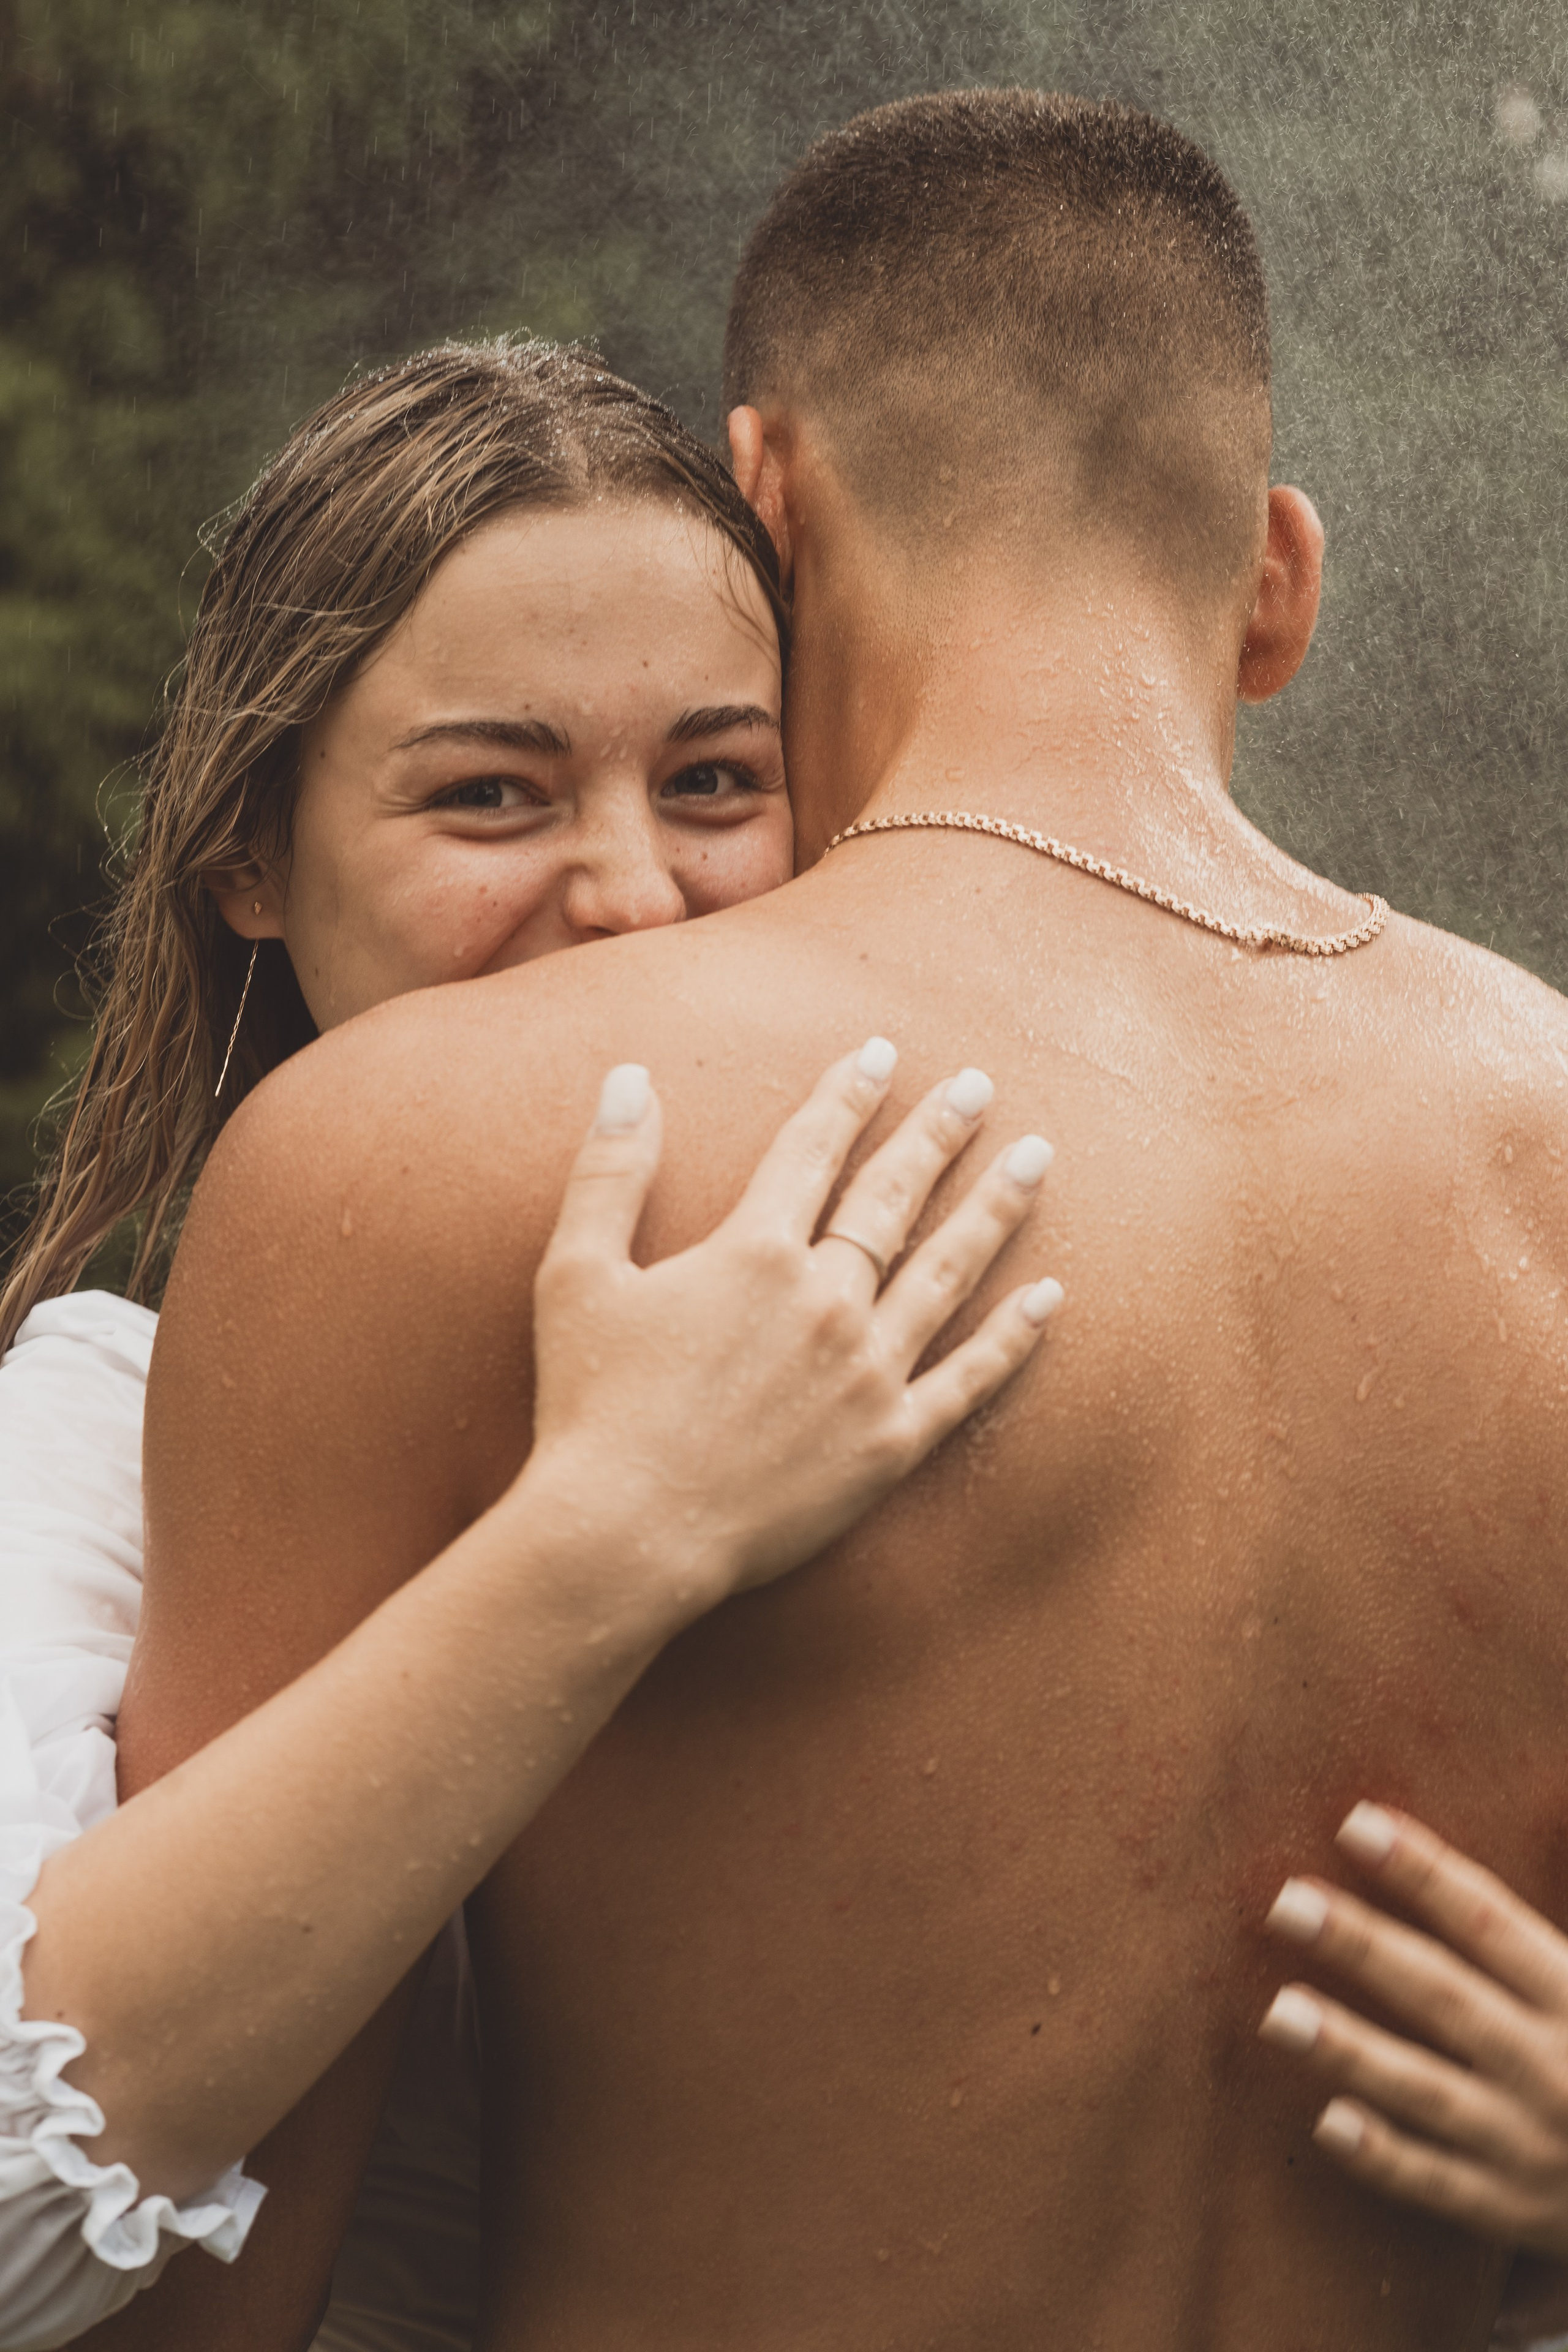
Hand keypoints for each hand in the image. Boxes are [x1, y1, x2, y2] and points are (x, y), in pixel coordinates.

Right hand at [523, 1039, 1059, 1612]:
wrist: (625, 1535)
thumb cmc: (590, 1407)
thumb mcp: (575, 1274)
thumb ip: (609, 1171)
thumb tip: (627, 1077)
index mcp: (754, 1254)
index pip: (814, 1150)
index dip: (848, 1095)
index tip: (882, 1053)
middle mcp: (825, 1300)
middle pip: (894, 1198)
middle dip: (938, 1133)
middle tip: (980, 1085)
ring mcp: (867, 1372)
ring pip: (948, 1272)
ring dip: (996, 1209)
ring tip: (1036, 1157)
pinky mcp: (890, 1444)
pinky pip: (968, 1381)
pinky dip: (1014, 1338)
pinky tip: (1050, 1297)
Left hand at [1259, 1803, 1567, 2260]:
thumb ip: (1531, 1936)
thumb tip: (1535, 1807)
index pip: (1490, 1921)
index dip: (1425, 1871)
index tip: (1356, 1823)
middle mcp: (1554, 2067)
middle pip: (1446, 1997)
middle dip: (1365, 1946)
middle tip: (1286, 1903)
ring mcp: (1530, 2144)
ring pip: (1428, 2091)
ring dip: (1352, 2050)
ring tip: (1278, 2012)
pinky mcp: (1512, 2210)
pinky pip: (1440, 2184)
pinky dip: (1385, 2156)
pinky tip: (1327, 2124)